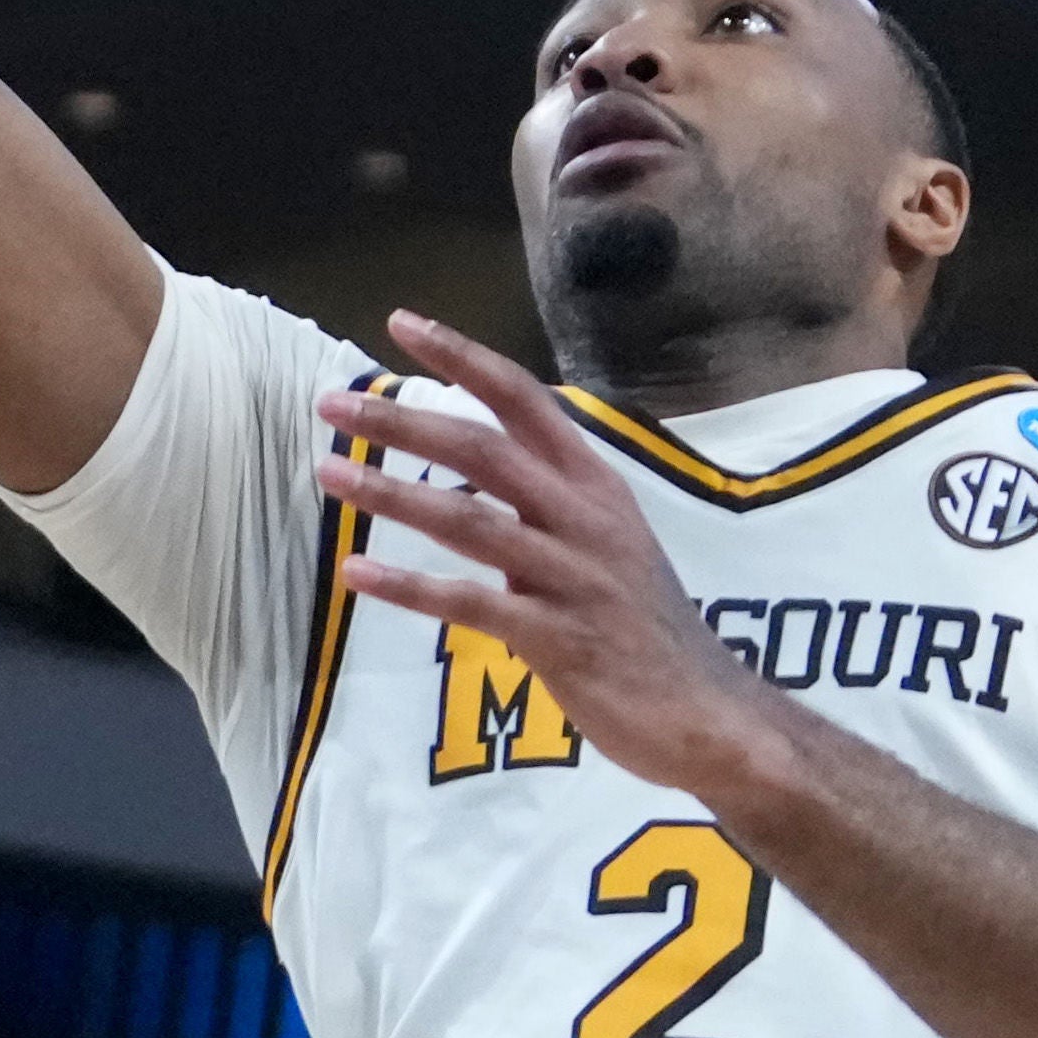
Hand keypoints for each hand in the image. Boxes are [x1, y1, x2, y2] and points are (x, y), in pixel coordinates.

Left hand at [323, 313, 781, 801]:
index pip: (524, 399)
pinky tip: (357, 573)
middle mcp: (585, 518)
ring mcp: (574, 577)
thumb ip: (543, 513)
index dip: (463, 357)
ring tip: (329, 473)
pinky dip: (410, 587)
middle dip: (405, 421)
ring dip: (393, 494)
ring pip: (470, 521)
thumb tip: (470, 495)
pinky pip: (473, 604)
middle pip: (484, 449)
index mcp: (595, 485)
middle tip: (333, 404)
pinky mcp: (560, 638)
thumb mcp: (605, 548)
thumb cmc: (645, 631)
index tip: (402, 324)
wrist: (707, 713)